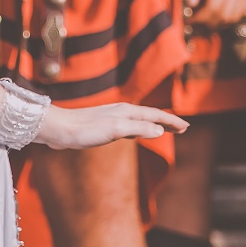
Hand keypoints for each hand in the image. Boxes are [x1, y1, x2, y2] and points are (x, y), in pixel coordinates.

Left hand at [34, 103, 188, 149]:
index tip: (186, 128)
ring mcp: (112, 118)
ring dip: (154, 125)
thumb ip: (138, 129)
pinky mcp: (102, 126)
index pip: (155, 116)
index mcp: (127, 112)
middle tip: (183, 129)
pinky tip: (134, 134)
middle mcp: (121, 112)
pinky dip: (139, 129)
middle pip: (150, 116)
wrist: (59, 129)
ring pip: (139, 121)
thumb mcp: (115, 130)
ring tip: (164, 130)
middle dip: (166, 122)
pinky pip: (129, 126)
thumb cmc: (85, 129)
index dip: (171, 121)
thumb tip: (160, 131)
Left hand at [185, 0, 245, 27]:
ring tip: (206, 19)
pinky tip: (222, 11)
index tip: (188, 21)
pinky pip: (245, 8)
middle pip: (224, 16)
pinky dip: (233, 15)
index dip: (199, 20)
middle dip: (207, 24)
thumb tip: (192, 4)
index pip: (212, 8)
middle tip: (194, 23)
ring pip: (236, 15)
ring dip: (220, 22)